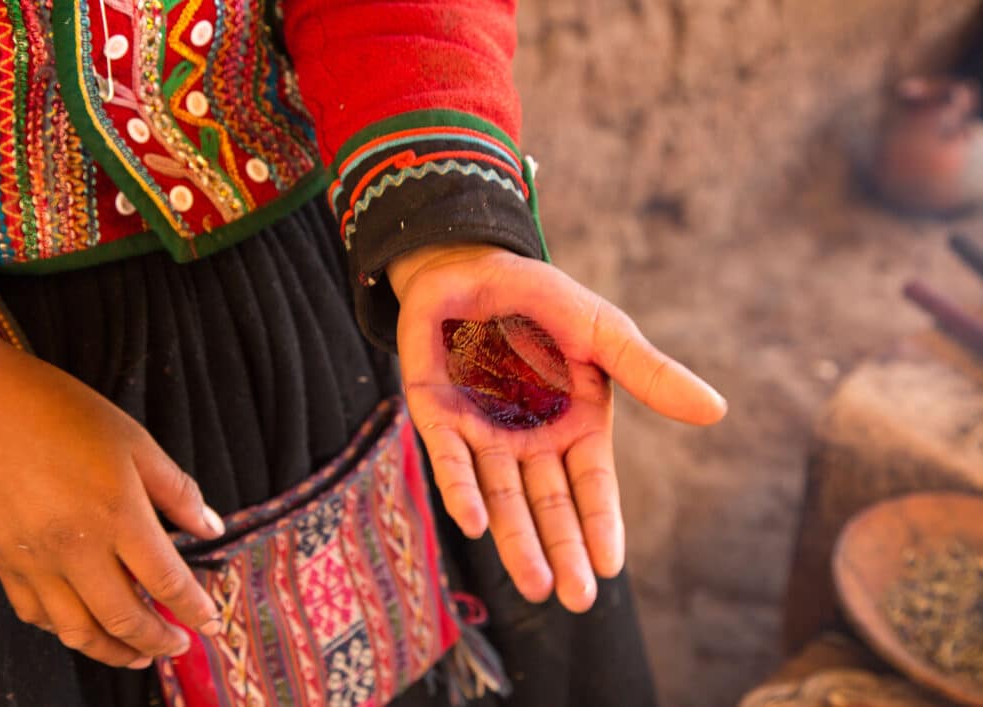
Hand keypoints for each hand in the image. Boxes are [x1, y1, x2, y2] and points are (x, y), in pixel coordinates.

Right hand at [0, 326, 224, 667]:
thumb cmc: (61, 413)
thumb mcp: (136, 443)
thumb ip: (177, 492)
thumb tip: (212, 528)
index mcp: (118, 516)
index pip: (167, 582)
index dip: (194, 610)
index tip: (211, 624)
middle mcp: (76, 549)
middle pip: (124, 618)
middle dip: (158, 642)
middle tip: (179, 647)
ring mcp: (35, 561)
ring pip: (77, 631)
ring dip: (113, 650)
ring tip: (138, 653)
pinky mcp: (3, 563)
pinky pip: (36, 615)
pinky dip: (65, 630)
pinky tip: (84, 625)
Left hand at [388, 245, 725, 612]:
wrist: (473, 266)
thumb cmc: (544, 301)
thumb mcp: (604, 333)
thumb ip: (649, 374)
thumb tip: (717, 412)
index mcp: (575, 425)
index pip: (592, 486)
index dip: (600, 525)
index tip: (610, 568)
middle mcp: (530, 440)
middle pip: (548, 505)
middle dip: (561, 552)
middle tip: (576, 599)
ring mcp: (482, 433)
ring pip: (501, 497)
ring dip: (515, 540)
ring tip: (534, 586)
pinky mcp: (438, 418)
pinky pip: (451, 460)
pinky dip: (462, 490)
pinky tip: (474, 524)